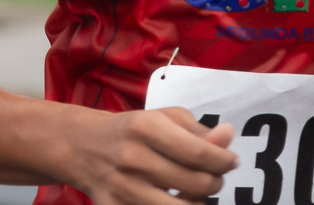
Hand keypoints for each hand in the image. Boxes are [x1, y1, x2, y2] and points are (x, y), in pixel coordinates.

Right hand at [75, 106, 238, 204]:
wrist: (82, 147)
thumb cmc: (132, 131)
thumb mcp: (162, 118)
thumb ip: (197, 130)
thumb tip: (228, 136)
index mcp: (145, 127)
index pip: (199, 153)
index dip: (223, 161)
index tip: (231, 161)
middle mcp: (132, 158)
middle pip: (197, 183)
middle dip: (215, 181)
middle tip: (212, 176)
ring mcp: (123, 188)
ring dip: (198, 201)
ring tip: (194, 191)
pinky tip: (173, 199)